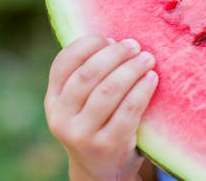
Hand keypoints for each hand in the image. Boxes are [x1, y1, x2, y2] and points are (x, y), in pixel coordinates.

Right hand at [44, 34, 158, 180]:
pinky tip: (152, 78)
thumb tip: (117, 37)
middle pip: (88, 74)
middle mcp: (61, 118)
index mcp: (53, 99)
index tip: (110, 38)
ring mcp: (82, 134)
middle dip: (115, 54)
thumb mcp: (82, 102)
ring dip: (131, 69)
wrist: (101, 169)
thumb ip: (89, 73)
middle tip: (135, 45)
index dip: (89, 44)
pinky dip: (142, 89)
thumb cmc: (97, 122)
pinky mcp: (107, 146)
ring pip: (108, 90)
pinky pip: (128, 110)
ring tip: (148, 59)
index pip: (64, 62)